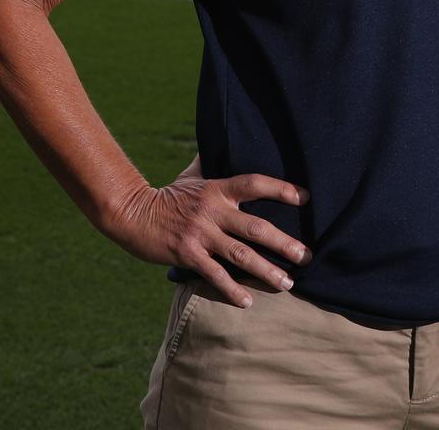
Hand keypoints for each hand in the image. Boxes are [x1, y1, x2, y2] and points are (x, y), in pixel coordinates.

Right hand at [106, 161, 312, 308]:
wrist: (132, 212)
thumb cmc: (168, 195)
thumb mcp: (191, 175)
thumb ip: (211, 162)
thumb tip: (225, 137)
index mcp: (218, 188)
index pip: (255, 184)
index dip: (281, 189)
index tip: (305, 198)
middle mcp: (214, 210)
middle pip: (256, 227)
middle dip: (284, 243)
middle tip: (306, 256)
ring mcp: (201, 233)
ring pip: (241, 255)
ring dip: (267, 270)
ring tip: (287, 283)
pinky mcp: (187, 254)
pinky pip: (215, 274)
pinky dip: (232, 289)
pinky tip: (247, 301)